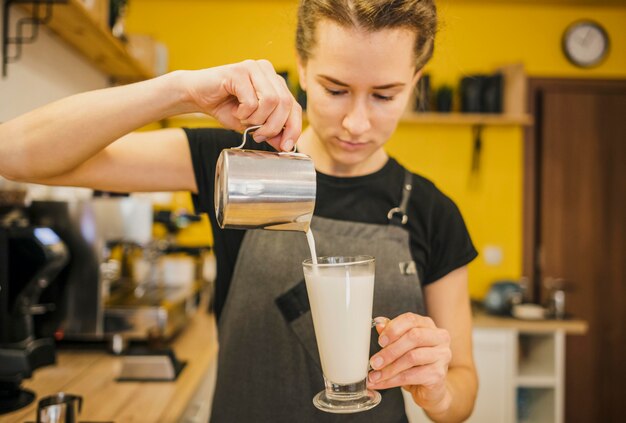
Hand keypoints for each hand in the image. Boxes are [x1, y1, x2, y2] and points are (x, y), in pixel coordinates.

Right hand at [178, 60, 301, 150]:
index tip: (286, 147)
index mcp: (275, 82)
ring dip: (257, 119)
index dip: (293, 128)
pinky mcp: (239, 71)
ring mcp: (253, 68)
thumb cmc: (224, 107)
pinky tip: (235, 111)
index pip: (295, 106)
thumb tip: (286, 145)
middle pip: (286, 103)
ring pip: (271, 101)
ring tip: (244, 120)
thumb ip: (270, 130)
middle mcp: (267, 71)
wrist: (195, 95)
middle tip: (258, 136)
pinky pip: (251, 101)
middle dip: (274, 127)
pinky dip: (244, 113)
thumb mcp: (251, 124)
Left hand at [367, 313, 452, 414]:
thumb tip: (379, 324)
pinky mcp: (439, 374)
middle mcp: (439, 338)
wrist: (431, 388)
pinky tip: (382, 383)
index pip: (410, 319)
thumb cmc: (416, 363)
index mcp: (428, 325)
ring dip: (389, 368)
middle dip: (390, 350)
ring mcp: (442, 356)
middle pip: (413, 337)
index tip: (380, 341)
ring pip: (412, 357)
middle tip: (374, 362)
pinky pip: (411, 376)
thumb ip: (393, 333)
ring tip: (374, 375)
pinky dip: (392, 380)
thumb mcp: (402, 346)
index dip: (393, 329)